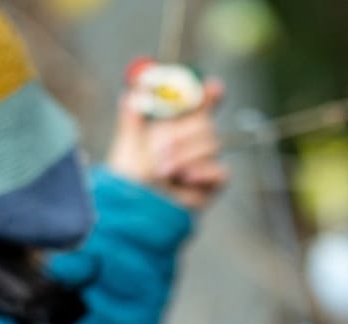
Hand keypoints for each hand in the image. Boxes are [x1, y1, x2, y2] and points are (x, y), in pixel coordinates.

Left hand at [106, 80, 229, 211]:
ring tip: (162, 171)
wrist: (133, 212)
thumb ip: (131, 117)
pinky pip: (221, 172)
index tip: (212, 87)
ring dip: (185, 155)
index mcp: (175, 125)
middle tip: (159, 150)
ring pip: (212, 144)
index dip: (209, 93)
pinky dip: (204, 171)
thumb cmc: (129, 179)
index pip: (199, 103)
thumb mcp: (126, 144)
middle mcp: (192, 141)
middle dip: (183, 133)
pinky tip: (185, 178)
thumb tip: (131, 93)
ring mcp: (203, 162)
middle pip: (206, 123)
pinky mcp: (211, 184)